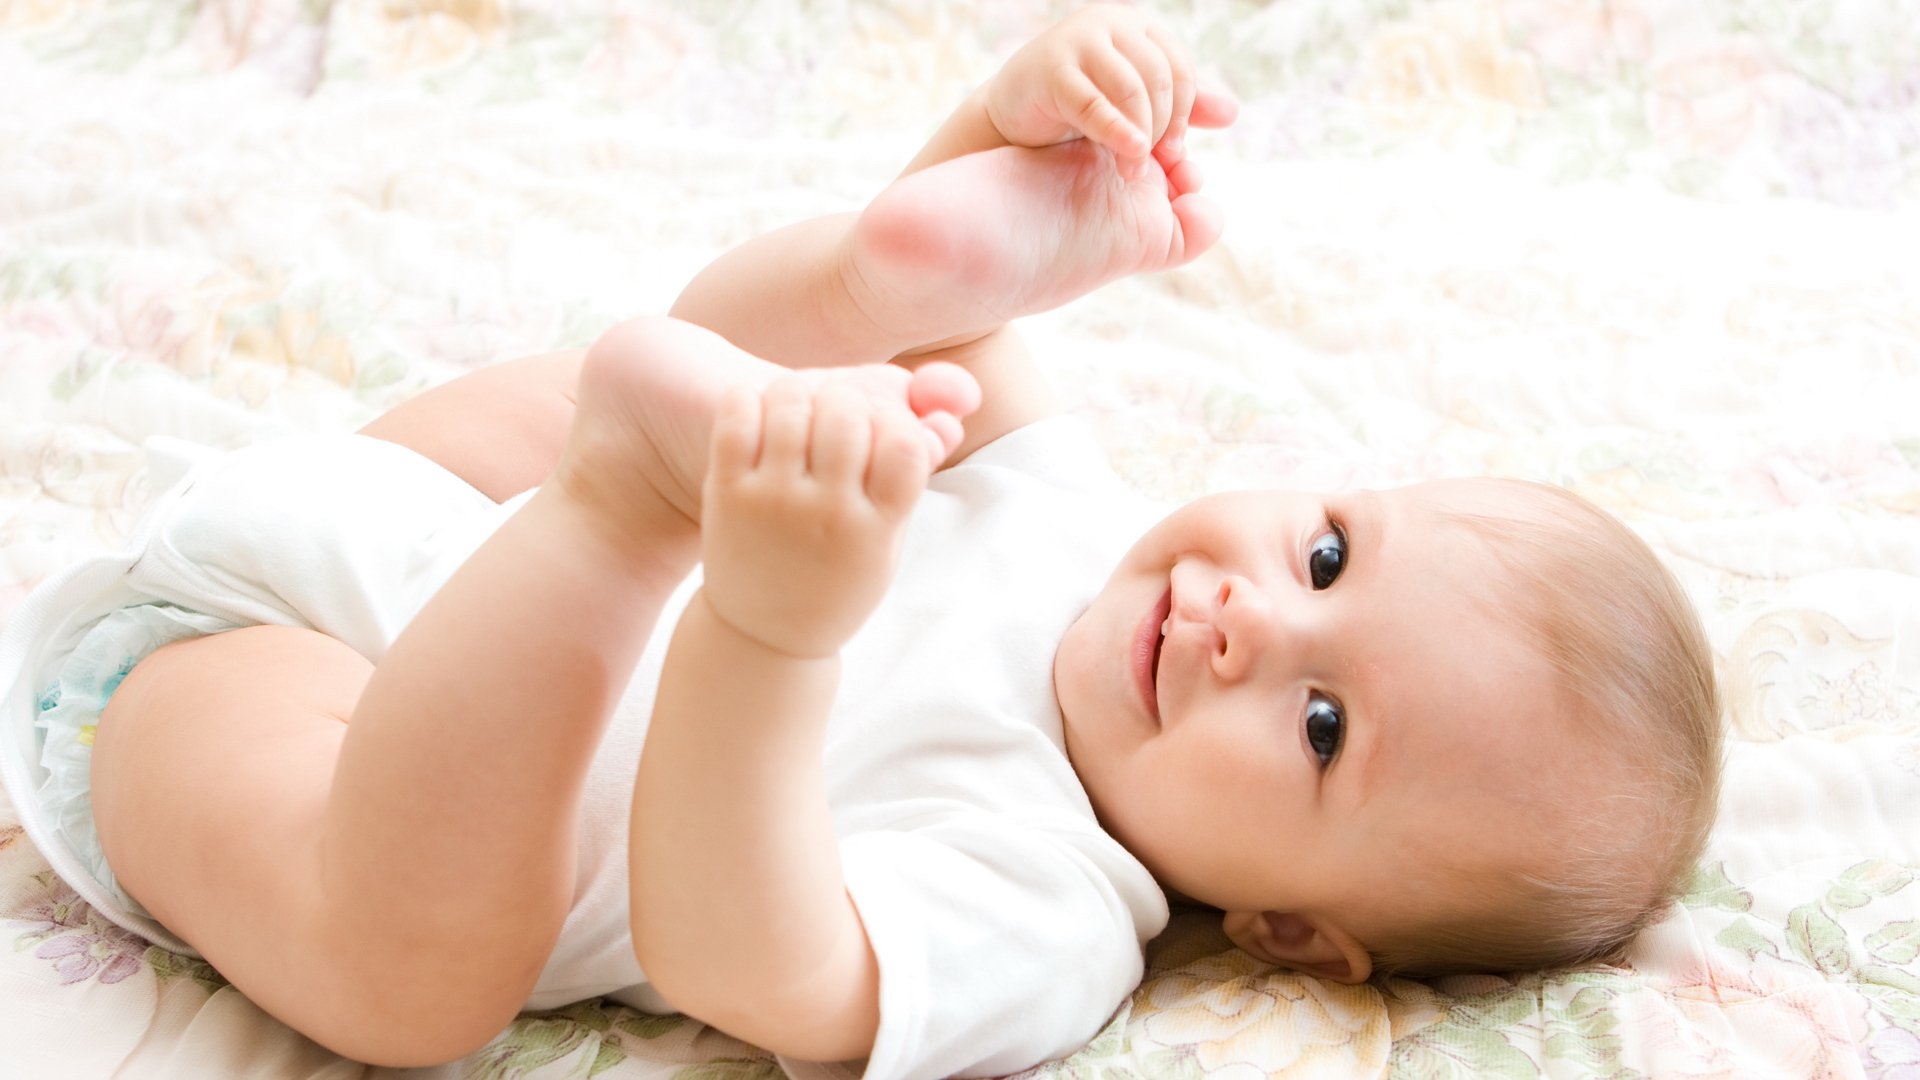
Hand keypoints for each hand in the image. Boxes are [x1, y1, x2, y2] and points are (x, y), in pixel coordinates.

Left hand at [699, 365, 973, 658]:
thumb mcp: (886, 543)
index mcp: (875, 529)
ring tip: (803, 407)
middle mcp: (826, 514)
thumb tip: (941, 413)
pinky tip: (764, 413)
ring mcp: (772, 501)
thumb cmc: (836, 582)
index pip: (905, 444)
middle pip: (848, 415)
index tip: (883, 430)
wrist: (762, 637)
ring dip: (803, 392)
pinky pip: (736, 416)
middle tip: (839, 412)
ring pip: (792, 405)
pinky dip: (752, 399)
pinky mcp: (727, 492)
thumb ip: (907, 480)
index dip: (899, 421)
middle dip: (849, 400)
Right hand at [983, 4, 1238, 170]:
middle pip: (1160, 76)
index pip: (1179, 68)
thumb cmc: (1078, 107)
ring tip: (1134, 172)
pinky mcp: (1050, 69)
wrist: (1014, 113)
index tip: (1175, 154)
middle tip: (1157, 167)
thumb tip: (1231, 113)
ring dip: (1142, 135)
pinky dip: (1117, 132)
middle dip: (1165, 126)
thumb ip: (1180, 106)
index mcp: (1136, 26)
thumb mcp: (1134, 104)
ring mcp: (1078, 41)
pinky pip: (1094, 104)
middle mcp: (1109, 23)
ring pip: (1132, 88)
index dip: (1186, 113)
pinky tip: (1128, 155)